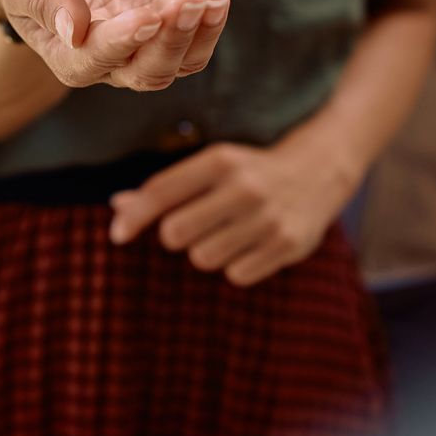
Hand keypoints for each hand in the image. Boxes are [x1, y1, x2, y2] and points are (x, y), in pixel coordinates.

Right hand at [0, 0, 229, 91]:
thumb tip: (71, 31)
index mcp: (67, 54)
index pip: (96, 60)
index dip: (123, 41)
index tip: (146, 16)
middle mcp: (111, 60)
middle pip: (149, 71)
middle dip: (172, 38)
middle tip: (186, 2)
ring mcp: (147, 43)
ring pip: (184, 60)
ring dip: (202, 30)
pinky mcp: (173, 21)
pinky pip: (202, 33)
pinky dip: (214, 13)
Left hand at [107, 132, 359, 286]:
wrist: (318, 170)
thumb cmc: (247, 170)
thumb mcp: (209, 166)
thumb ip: (165, 188)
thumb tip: (118, 206)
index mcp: (220, 161)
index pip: (161, 191)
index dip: (133, 217)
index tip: (117, 235)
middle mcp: (244, 187)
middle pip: (176, 233)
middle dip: (175, 236)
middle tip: (192, 226)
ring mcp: (268, 218)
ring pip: (203, 258)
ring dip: (206, 251)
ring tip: (226, 233)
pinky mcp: (287, 246)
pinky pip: (236, 275)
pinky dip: (235, 266)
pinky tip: (250, 245)